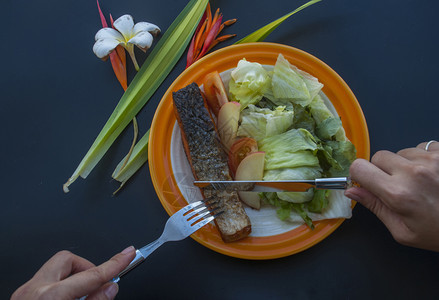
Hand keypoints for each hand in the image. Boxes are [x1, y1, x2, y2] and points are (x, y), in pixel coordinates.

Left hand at [11, 246, 135, 299]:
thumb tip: (110, 287)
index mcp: (50, 297)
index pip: (92, 274)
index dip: (114, 263)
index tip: (129, 254)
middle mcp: (34, 290)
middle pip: (68, 259)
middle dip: (87, 269)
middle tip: (97, 286)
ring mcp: (24, 293)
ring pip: (55, 269)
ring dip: (73, 279)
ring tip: (81, 296)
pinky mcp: (21, 297)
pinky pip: (46, 282)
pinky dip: (60, 288)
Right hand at [345, 141, 438, 251]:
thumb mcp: (403, 231)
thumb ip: (375, 207)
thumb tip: (353, 190)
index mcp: (398, 193)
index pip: (359, 168)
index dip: (359, 175)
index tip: (365, 182)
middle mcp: (413, 172)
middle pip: (378, 157)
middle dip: (381, 170)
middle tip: (396, 187)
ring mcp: (432, 160)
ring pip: (400, 152)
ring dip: (404, 164)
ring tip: (420, 183)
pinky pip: (421, 147)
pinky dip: (423, 158)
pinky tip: (432, 175)